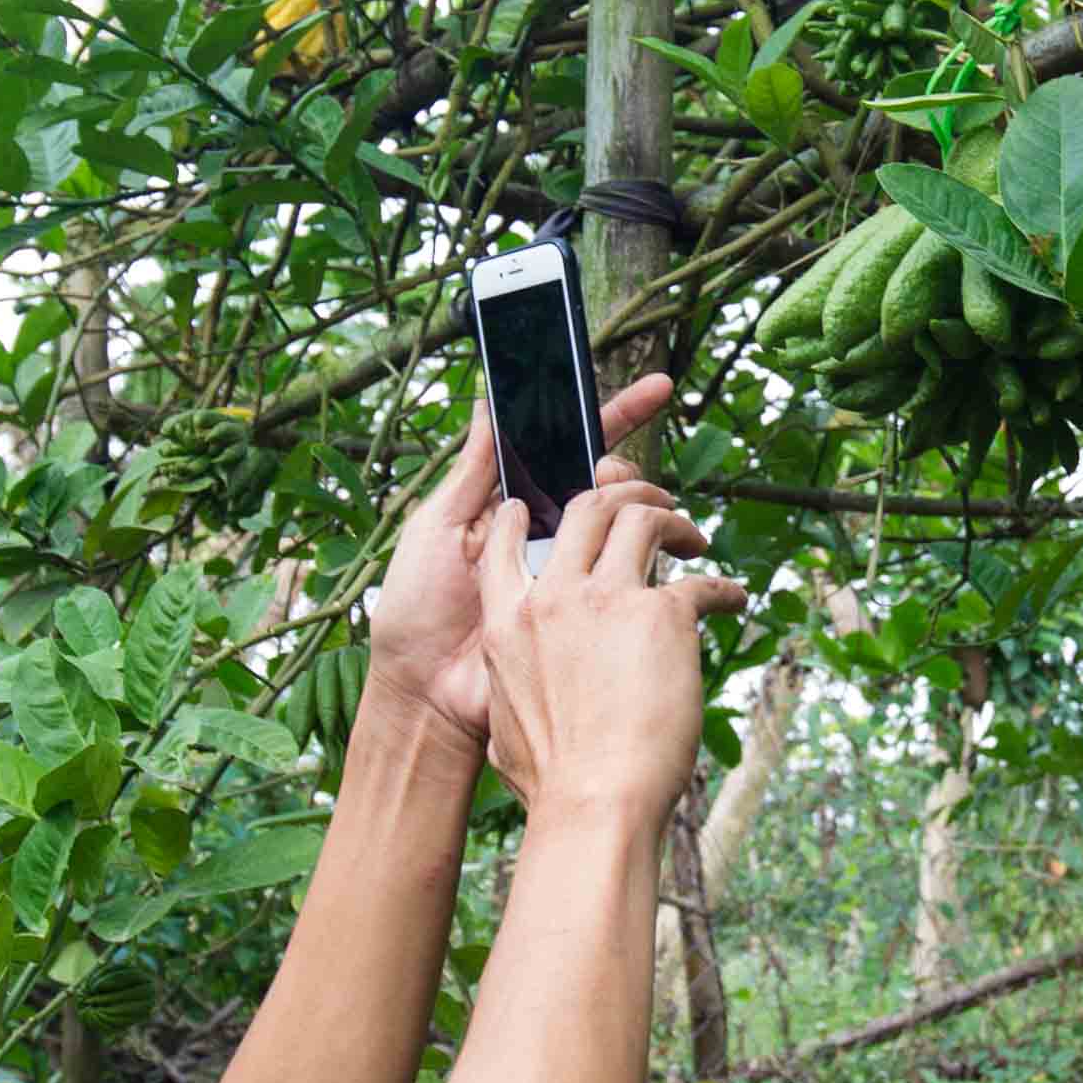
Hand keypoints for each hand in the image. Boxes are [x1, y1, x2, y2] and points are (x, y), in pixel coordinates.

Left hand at [365, 374, 674, 751]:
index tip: (657, 391)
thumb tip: (490, 404)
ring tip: (643, 515)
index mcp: (512, 509)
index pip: (566, 450)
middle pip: (606, 486)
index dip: (611, 417)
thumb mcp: (436, 527)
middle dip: (628, 471)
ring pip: (623, 529)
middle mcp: (547, 535)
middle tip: (622, 480)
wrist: (426, 692)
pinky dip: (652, 563)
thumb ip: (471, 471)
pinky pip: (628, 582)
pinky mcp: (587, 615)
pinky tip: (665, 555)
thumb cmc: (417, 608)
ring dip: (643, 511)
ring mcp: (570, 575)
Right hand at [468, 469, 743, 822]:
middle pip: (586, 510)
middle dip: (622, 493)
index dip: (528, 515)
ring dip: (673, 519)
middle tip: (650, 505)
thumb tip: (519, 698)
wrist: (594, 803)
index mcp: (507, 624)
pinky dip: (722, 589)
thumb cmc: (554, 784)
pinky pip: (699, 583)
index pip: (509, 542)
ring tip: (694, 538)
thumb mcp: (505, 725)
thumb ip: (513, 690)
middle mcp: (552, 598)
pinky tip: (734, 601)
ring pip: (641, 520)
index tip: (547, 507)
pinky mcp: (662, 616)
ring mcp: (606, 600)